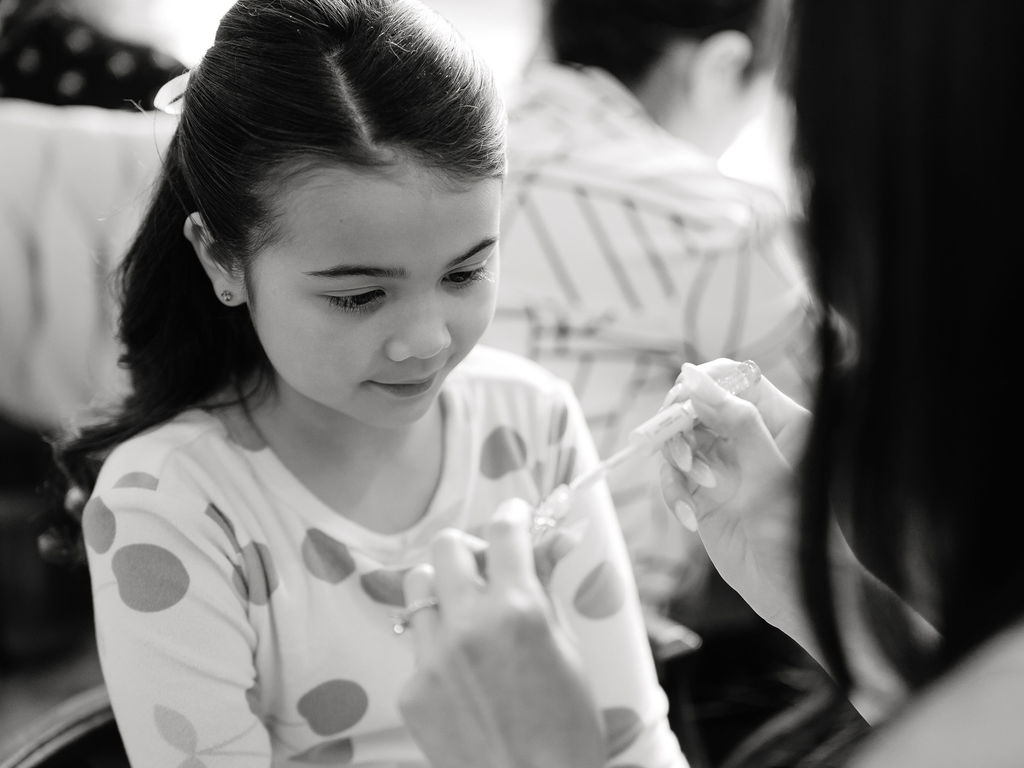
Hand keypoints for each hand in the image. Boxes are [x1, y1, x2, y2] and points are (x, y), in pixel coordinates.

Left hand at [397, 499, 604, 767]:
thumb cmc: (568, 728)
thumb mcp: (570, 650)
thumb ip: (548, 588)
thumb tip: (557, 537)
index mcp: (519, 610)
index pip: (504, 531)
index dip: (514, 514)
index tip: (518, 515)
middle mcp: (469, 624)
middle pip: (446, 545)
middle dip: (470, 547)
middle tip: (488, 567)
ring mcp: (433, 658)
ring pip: (420, 588)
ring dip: (444, 589)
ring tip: (467, 615)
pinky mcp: (411, 690)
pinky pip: (418, 646)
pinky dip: (439, 646)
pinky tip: (464, 675)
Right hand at [660, 359, 811, 632]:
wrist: (794, 597)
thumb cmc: (800, 537)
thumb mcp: (771, 474)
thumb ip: (736, 422)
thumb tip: (696, 377)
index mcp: (778, 421)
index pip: (735, 380)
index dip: (704, 385)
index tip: (683, 404)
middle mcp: (747, 438)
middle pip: (697, 406)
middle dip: (682, 425)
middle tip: (681, 454)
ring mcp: (723, 466)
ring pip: (679, 440)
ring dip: (677, 461)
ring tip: (696, 486)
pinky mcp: (702, 495)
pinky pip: (673, 479)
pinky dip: (673, 495)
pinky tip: (689, 519)